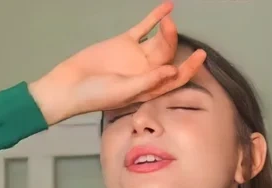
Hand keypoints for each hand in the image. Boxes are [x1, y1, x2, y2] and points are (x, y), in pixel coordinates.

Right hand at [29, 1, 205, 124]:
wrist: (71, 84)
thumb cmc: (97, 95)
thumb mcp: (124, 91)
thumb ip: (148, 81)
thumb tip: (172, 71)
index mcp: (149, 89)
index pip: (175, 79)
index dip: (189, 69)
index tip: (200, 56)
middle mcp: (146, 73)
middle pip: (168, 57)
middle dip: (172, 43)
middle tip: (169, 29)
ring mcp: (136, 57)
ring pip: (158, 41)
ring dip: (166, 30)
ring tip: (168, 19)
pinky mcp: (125, 42)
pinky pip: (144, 28)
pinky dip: (155, 18)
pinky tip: (167, 7)